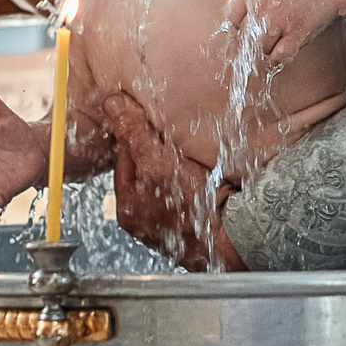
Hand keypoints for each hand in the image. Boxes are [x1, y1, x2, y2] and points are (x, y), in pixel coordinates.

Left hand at [103, 92, 244, 271]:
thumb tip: (112, 106)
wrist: (233, 239)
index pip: (123, 159)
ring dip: (178, 167)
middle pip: (145, 171)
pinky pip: (187, 195)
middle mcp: (144, 221)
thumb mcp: (157, 162)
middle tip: (173, 140)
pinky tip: (204, 177)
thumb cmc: (191, 209)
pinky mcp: (192, 227)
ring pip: (167, 183)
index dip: (136, 137)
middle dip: (158, 153)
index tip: (150, 122)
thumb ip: (134, 134)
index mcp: (127, 208)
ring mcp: (167, 227)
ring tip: (190, 157)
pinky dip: (194, 183)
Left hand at [222, 0, 335, 69]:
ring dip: (266, 48)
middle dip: (252, 37)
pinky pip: (279, 56)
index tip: (246, 23)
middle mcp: (264, 5)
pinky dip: (278, 57)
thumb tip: (231, 18)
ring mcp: (280, 20)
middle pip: (244, 35)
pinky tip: (283, 50)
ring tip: (275, 39)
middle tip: (264, 33)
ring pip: (259, 48)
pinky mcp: (297, 33)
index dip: (237, 23)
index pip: (231, 16)